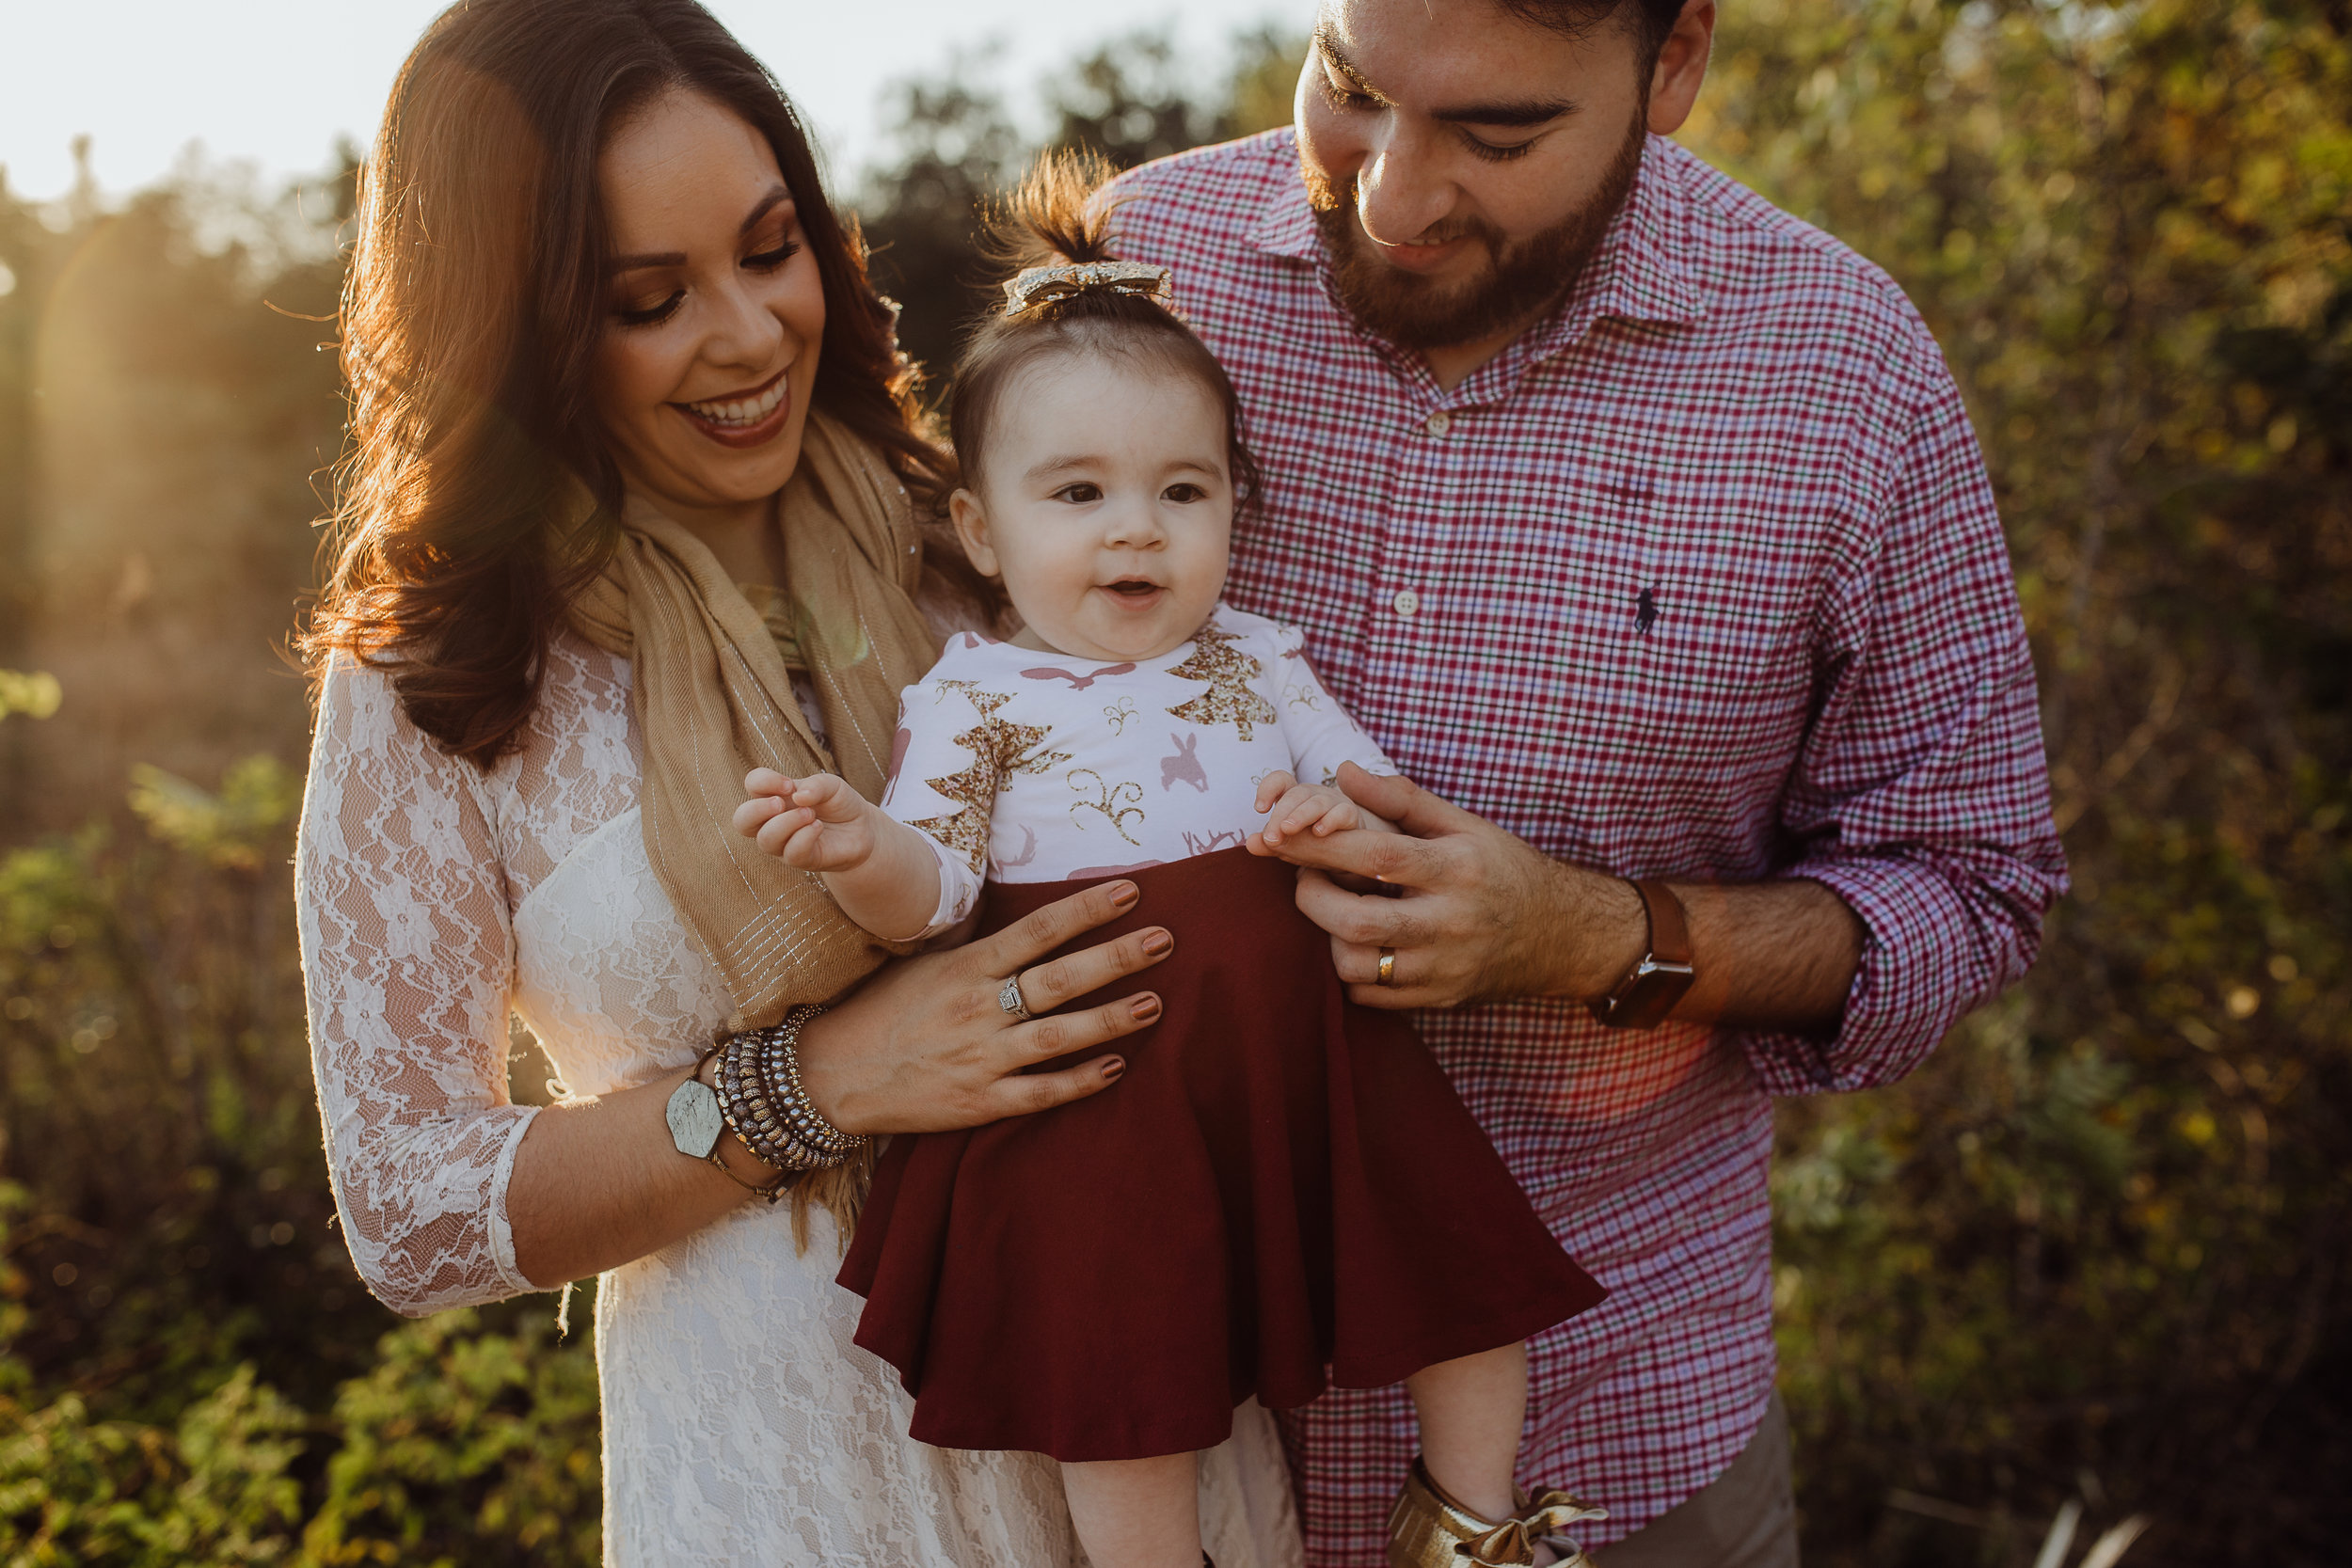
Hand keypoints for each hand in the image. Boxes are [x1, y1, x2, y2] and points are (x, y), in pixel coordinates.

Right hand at [733, 768, 874, 871]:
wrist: (862, 830)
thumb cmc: (839, 804)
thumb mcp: (833, 786)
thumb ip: (816, 784)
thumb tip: (797, 796)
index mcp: (775, 796)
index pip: (753, 784)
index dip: (764, 781)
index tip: (788, 784)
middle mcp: (772, 821)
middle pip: (741, 820)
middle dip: (756, 810)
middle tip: (781, 803)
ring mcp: (783, 843)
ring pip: (765, 839)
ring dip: (787, 823)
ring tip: (810, 814)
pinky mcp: (801, 860)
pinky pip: (791, 853)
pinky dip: (804, 836)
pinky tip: (818, 827)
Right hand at [795, 877, 1174, 1133]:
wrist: (833, 1073)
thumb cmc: (882, 1009)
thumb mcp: (925, 963)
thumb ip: (978, 946)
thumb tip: (1028, 918)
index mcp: (966, 967)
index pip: (1038, 930)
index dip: (1087, 909)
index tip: (1132, 891)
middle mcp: (978, 1009)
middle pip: (1059, 979)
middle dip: (1115, 958)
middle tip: (1165, 939)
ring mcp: (981, 1057)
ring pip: (1058, 1036)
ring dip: (1110, 1019)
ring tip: (1155, 1003)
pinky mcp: (979, 1102)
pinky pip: (1040, 1093)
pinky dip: (1078, 1082)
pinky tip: (1115, 1067)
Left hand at [1246, 770, 1385, 853]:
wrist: (1348, 849)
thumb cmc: (1313, 841)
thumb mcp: (1289, 844)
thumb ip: (1270, 844)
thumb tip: (1250, 844)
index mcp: (1294, 797)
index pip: (1280, 781)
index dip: (1268, 789)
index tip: (1259, 809)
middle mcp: (1313, 795)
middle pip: (1295, 795)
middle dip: (1280, 814)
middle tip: (1271, 837)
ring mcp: (1333, 803)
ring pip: (1316, 802)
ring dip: (1300, 815)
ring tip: (1288, 830)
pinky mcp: (1350, 815)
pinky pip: (1342, 813)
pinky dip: (1330, 821)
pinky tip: (1319, 833)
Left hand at [1260, 763, 1645, 1009]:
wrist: (1562, 935)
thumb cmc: (1504, 869)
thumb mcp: (1464, 824)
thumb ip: (1402, 798)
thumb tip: (1344, 773)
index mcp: (1456, 868)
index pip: (1374, 854)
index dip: (1317, 846)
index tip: (1278, 836)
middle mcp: (1451, 922)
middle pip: (1356, 921)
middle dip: (1311, 898)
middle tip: (1305, 878)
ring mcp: (1445, 968)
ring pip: (1357, 966)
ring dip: (1328, 937)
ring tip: (1334, 912)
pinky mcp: (1440, 999)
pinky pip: (1370, 996)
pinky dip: (1351, 972)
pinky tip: (1359, 944)